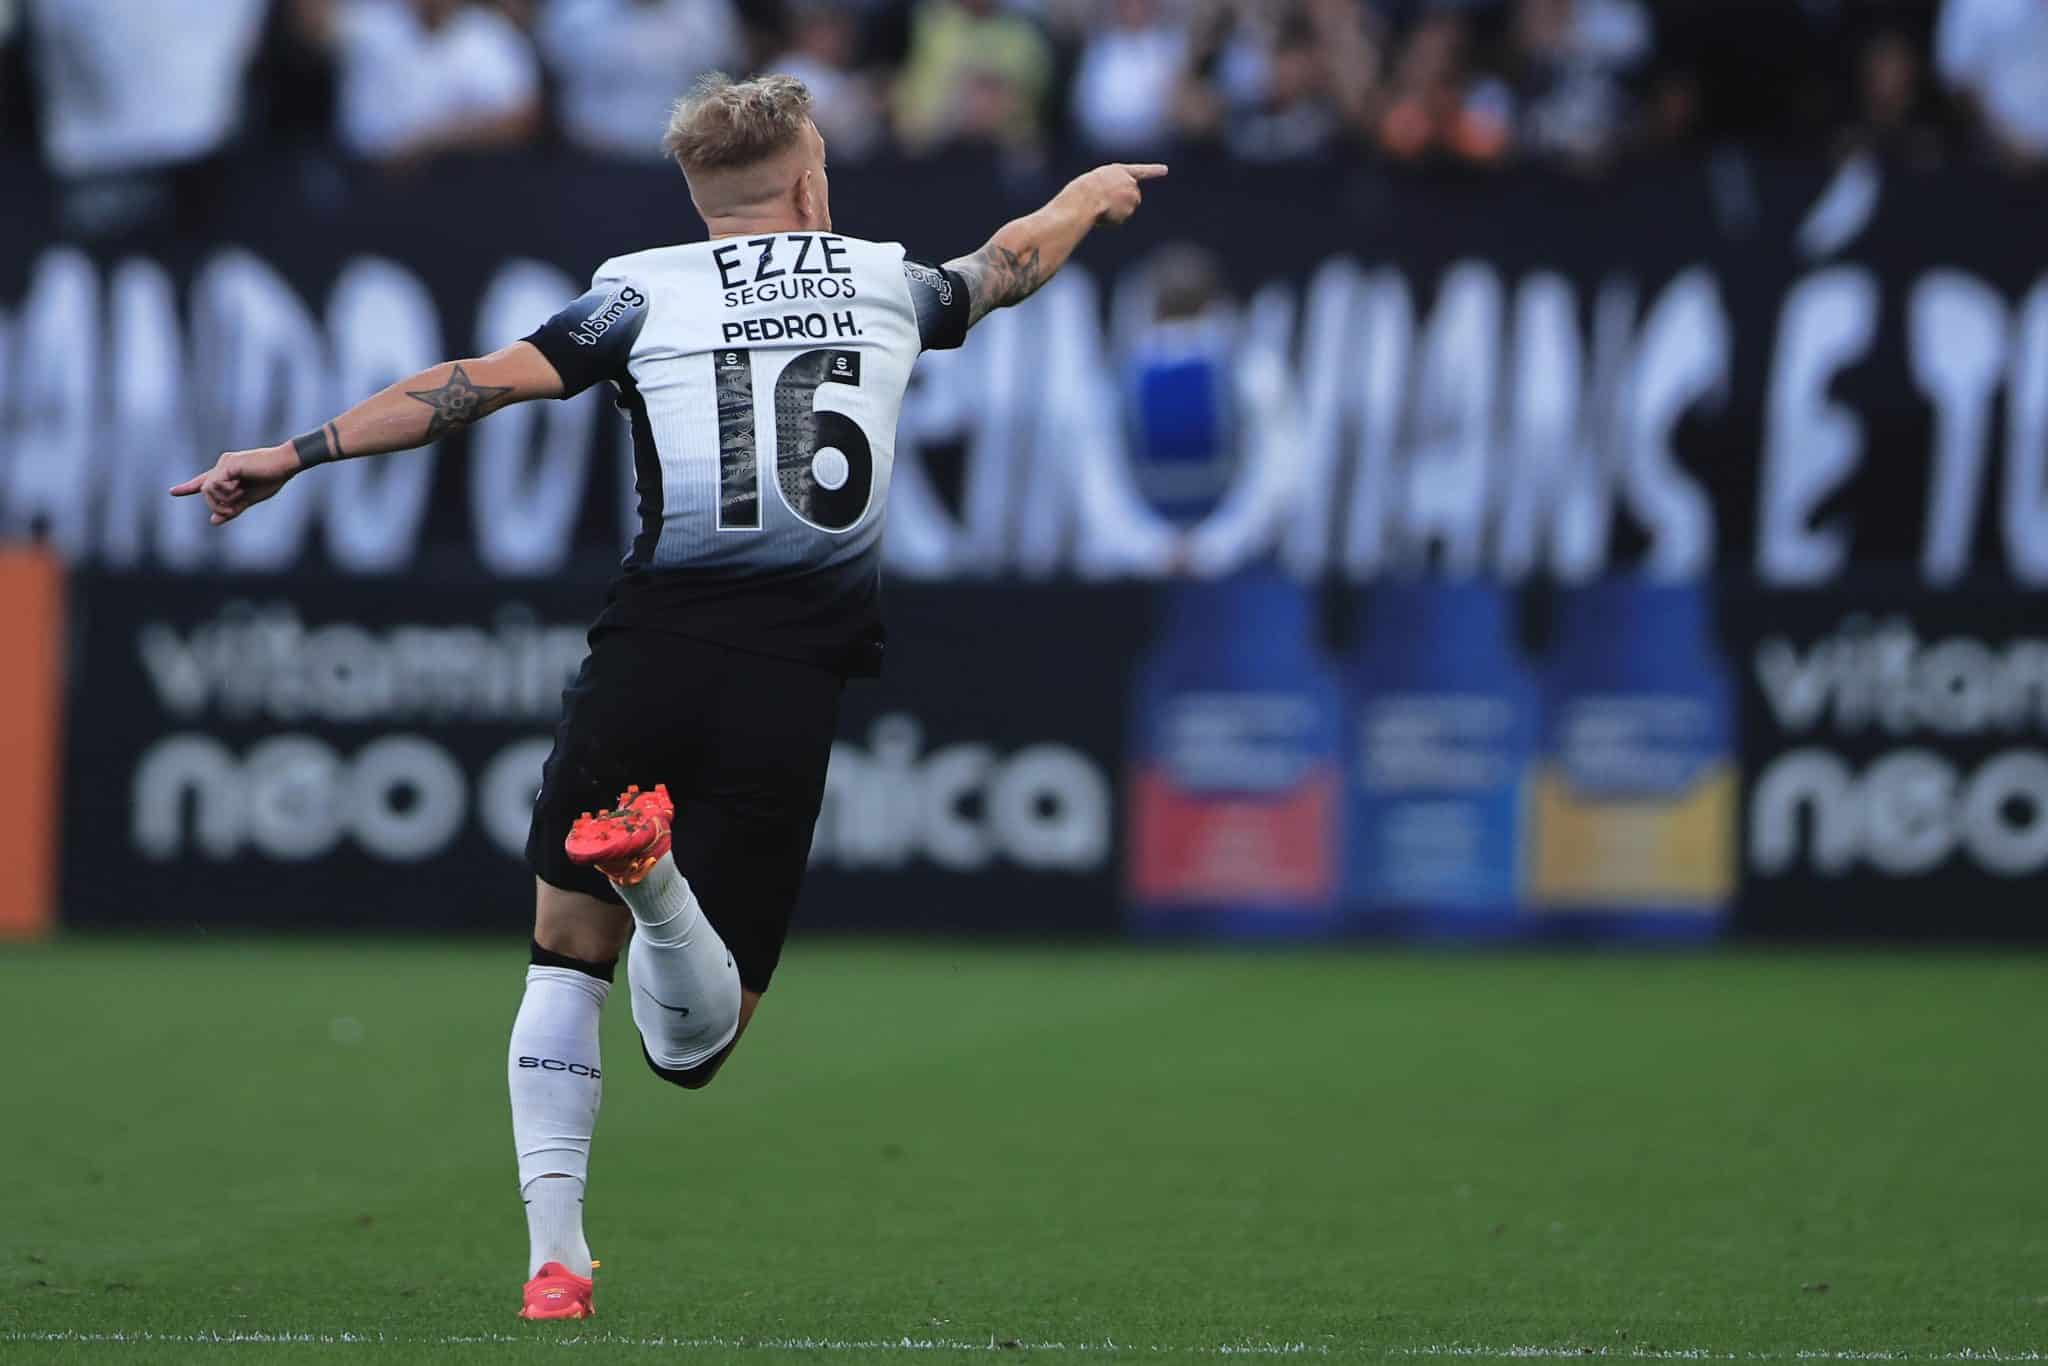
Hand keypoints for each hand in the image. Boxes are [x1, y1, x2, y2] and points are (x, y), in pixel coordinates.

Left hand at [169, 444, 301, 524]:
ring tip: (238, 499)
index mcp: (227, 473)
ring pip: (207, 489)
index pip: (203, 482)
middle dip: (216, 506)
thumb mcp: (249, 499)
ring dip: (220, 501)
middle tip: (232, 511)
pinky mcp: (228, 465)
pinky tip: (239, 490)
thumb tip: (213, 521)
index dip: (187, 488)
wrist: (286, 465)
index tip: (173, 492)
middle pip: (205, 490)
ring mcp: (224, 464)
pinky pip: (214, 484)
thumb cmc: (272, 479)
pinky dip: (224, 493)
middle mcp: (222, 466)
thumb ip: (231, 509)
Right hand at [1073, 163, 1167, 225]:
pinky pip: (1120, 219)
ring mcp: (1132, 197)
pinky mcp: (1129, 211)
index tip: (1165, 170)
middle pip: (1132, 197)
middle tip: (1104, 201)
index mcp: (1120, 171)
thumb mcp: (1095, 183)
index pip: (1141, 171)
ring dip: (1115, 211)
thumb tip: (1113, 208)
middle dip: (1121, 202)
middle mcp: (1130, 183)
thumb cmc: (1084, 190)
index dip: (1153, 170)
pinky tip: (1103, 213)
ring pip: (1126, 209)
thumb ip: (1110, 189)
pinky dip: (1112, 219)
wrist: (1085, 198)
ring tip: (1100, 205)